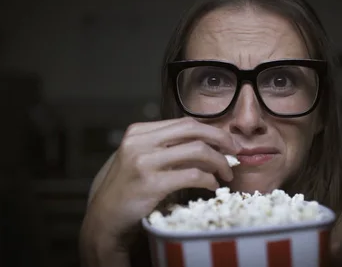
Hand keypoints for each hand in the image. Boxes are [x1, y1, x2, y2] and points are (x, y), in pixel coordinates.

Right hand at [80, 117, 240, 264]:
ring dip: (219, 162)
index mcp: (138, 131)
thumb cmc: (126, 189)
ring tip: (226, 173)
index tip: (226, 142)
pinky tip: (213, 186)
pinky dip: (209, 180)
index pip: (184, 123)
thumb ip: (164, 147)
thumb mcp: (139, 158)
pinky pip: (192, 175)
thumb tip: (206, 144)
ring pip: (197, 150)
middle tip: (236, 151)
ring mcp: (143, 161)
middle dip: (221, 138)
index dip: (211, 131)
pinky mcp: (150, 183)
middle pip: (193, 129)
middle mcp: (139, 141)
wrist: (105, 218)